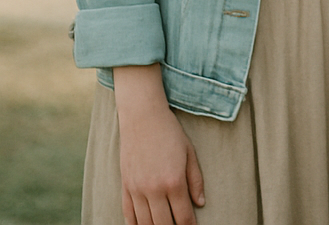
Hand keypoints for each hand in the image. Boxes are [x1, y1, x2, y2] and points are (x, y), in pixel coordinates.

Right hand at [114, 65, 204, 224]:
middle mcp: (153, 189)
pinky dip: (135, 223)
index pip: (183, 215)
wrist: (142, 118)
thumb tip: (200, 203)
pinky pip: (128, 213)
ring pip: (144, 222)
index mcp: (173, 181)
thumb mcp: (190, 154)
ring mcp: (136, 189)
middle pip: (163, 223)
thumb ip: (195, 180)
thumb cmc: (170, 133)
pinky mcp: (125, 186)